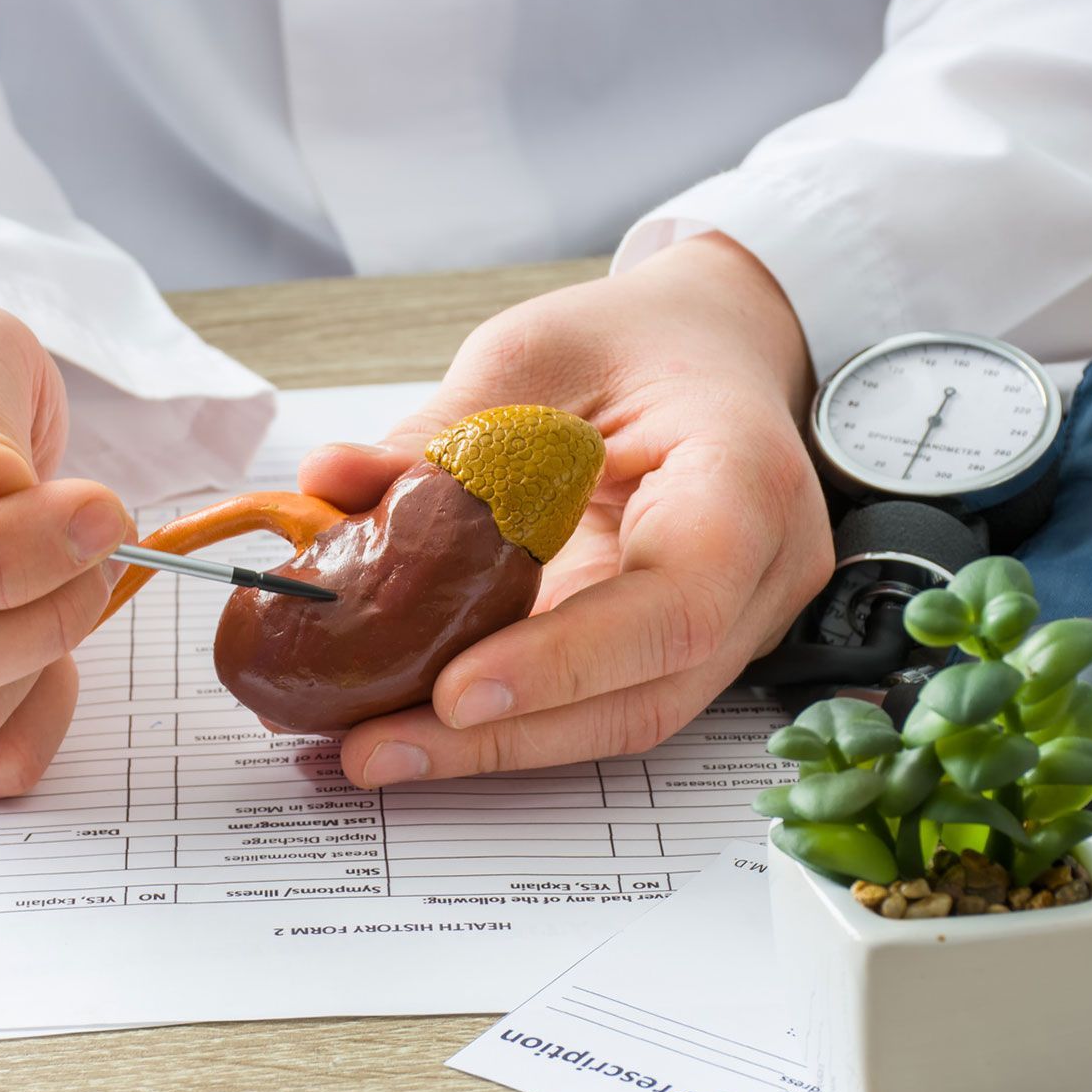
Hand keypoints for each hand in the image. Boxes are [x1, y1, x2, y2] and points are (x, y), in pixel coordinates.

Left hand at [299, 235, 833, 787]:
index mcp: (746, 480)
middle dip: (505, 737)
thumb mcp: (535, 355)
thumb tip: (331, 483)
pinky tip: (424, 725)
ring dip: (498, 748)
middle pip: (645, 692)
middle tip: (375, 747)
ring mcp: (735, 624)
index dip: (566, 662)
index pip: (675, 603)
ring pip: (624, 718)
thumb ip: (444, 430)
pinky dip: (514, 723)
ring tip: (379, 748)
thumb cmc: (639, 343)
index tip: (454, 694)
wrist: (714, 349)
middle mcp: (760, 573)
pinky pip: (603, 702)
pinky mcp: (684, 650)